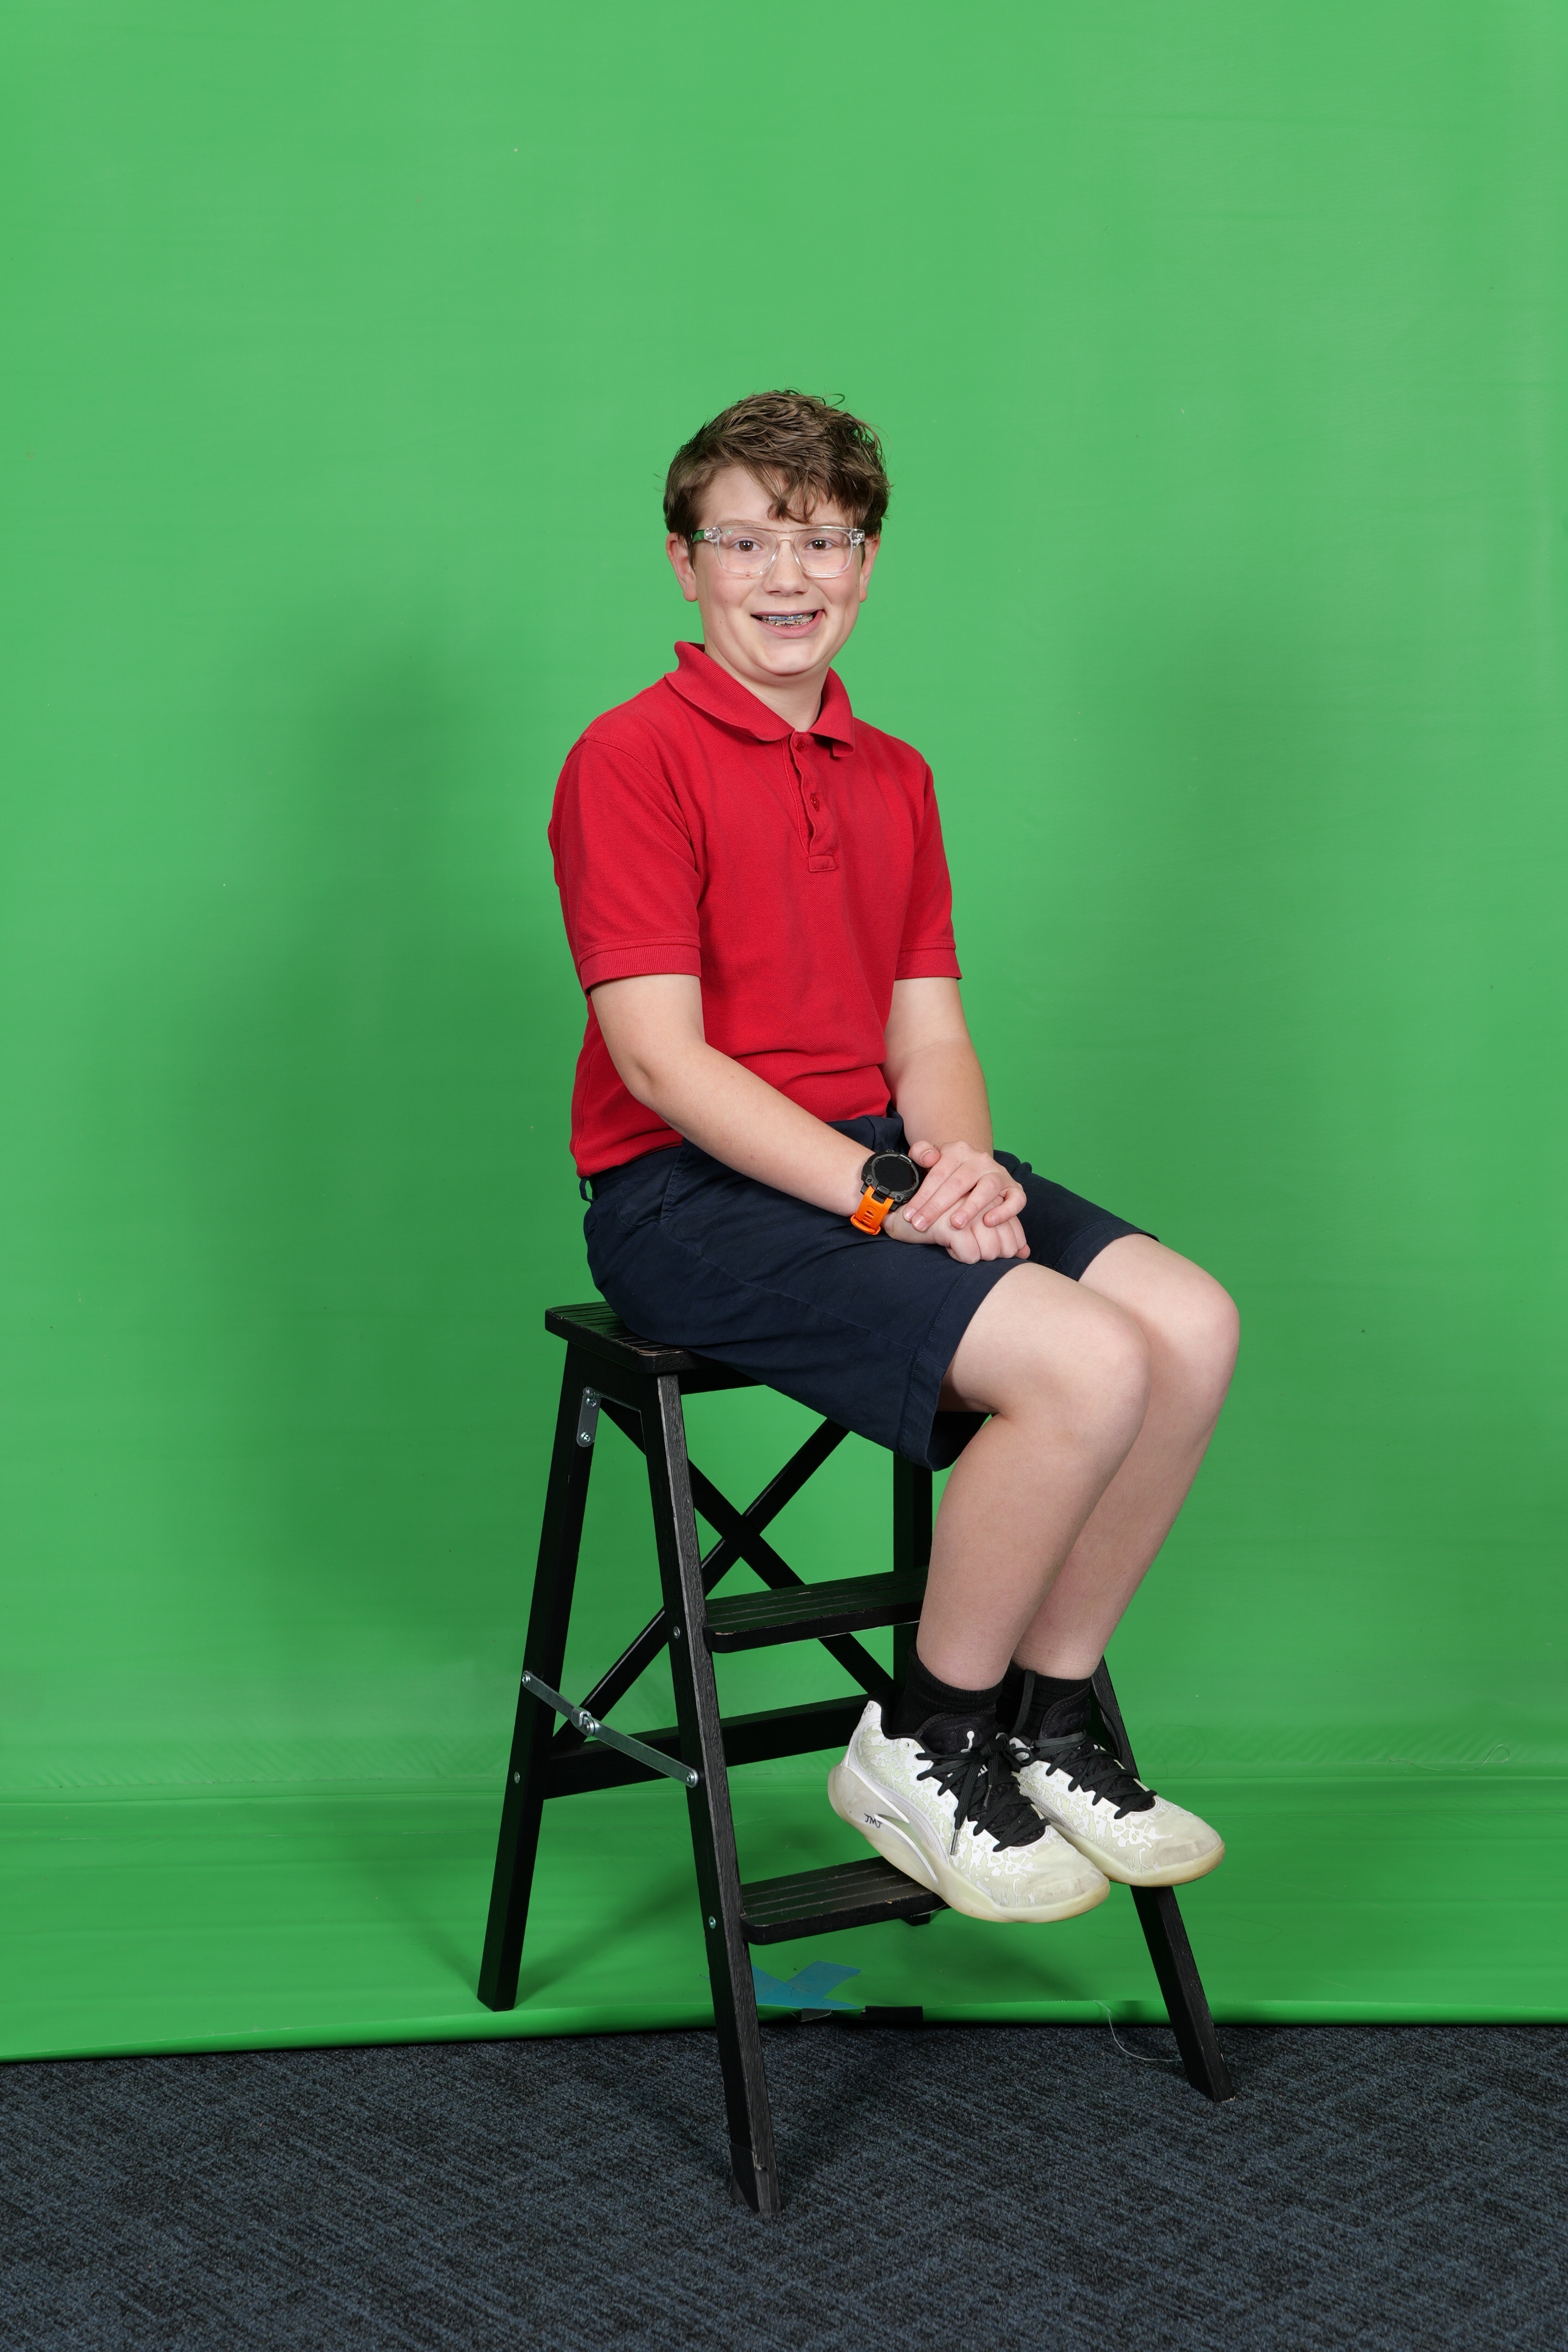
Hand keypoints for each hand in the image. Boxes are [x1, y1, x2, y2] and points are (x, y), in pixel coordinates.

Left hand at [886, 1139, 1029, 1262]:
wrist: (974, 1168)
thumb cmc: (947, 1169)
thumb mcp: (931, 1156)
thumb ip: (921, 1152)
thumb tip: (928, 1158)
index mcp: (958, 1150)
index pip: (938, 1173)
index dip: (922, 1196)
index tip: (909, 1215)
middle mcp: (980, 1160)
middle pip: (958, 1183)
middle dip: (937, 1207)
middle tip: (921, 1225)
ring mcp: (998, 1174)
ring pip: (987, 1189)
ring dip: (971, 1207)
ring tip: (955, 1224)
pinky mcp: (1014, 1188)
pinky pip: (1016, 1199)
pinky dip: (1005, 1211)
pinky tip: (989, 1222)